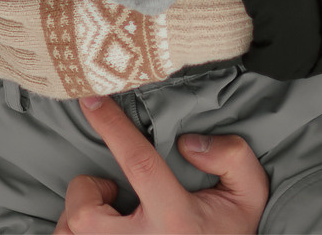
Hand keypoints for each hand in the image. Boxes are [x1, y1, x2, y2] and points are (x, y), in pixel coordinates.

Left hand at [53, 96, 267, 233]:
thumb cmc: (229, 232)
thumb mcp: (249, 193)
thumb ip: (231, 156)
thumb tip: (188, 143)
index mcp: (175, 218)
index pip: (138, 163)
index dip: (112, 127)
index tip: (91, 100)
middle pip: (85, 214)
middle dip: (86, 192)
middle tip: (110, 190)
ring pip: (72, 234)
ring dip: (80, 216)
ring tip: (106, 213)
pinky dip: (77, 233)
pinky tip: (102, 231)